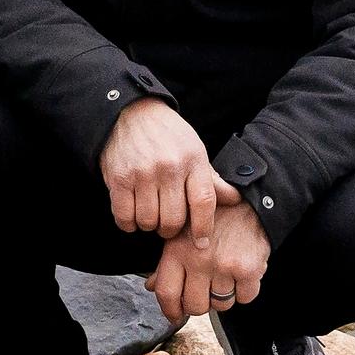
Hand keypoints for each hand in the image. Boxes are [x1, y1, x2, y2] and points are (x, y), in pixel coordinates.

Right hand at [98, 98, 218, 244]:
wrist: (130, 112)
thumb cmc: (166, 134)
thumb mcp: (194, 149)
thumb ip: (211, 179)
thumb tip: (235, 200)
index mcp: (193, 159)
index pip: (204, 203)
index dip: (203, 228)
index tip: (201, 242)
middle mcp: (169, 167)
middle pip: (173, 220)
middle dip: (170, 229)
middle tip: (166, 222)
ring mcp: (143, 173)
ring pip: (148, 222)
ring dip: (148, 225)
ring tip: (148, 213)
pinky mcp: (119, 178)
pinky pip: (124, 217)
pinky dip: (128, 223)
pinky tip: (131, 213)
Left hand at [148, 188, 270, 323]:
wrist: (249, 202)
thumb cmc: (212, 219)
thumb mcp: (181, 232)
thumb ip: (166, 262)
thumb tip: (151, 287)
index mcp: (178, 250)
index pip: (167, 293)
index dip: (170, 311)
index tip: (176, 315)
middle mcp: (199, 259)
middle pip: (195, 306)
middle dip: (200, 304)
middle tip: (205, 291)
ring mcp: (224, 265)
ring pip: (221, 306)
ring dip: (223, 297)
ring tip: (224, 277)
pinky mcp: (248, 269)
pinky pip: (244, 298)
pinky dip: (244, 291)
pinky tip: (240, 274)